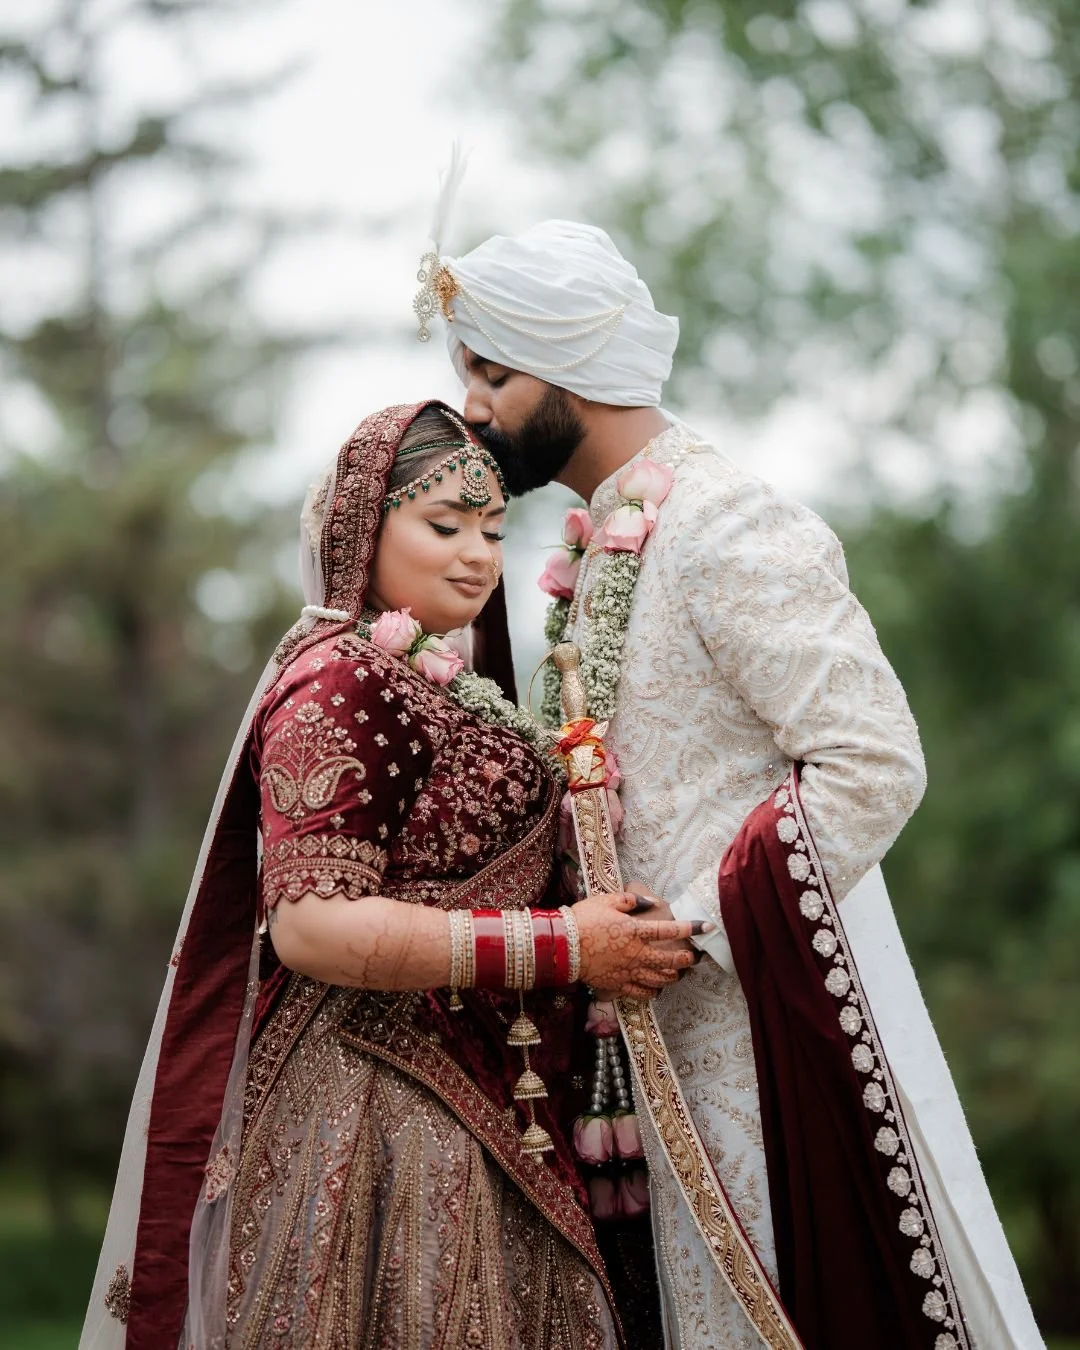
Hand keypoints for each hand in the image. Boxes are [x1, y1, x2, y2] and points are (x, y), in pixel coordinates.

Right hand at [571, 889, 711, 1000]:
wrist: (561, 946)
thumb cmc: (583, 919)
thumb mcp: (606, 901)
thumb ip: (631, 900)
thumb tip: (650, 901)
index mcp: (634, 930)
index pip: (670, 929)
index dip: (691, 927)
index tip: (706, 926)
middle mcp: (636, 953)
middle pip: (670, 959)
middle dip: (687, 959)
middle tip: (694, 957)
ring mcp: (628, 971)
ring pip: (659, 978)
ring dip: (673, 975)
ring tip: (678, 972)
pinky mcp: (618, 984)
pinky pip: (641, 992)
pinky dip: (653, 991)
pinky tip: (657, 988)